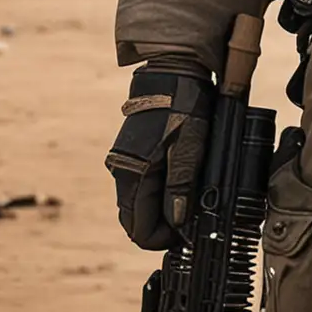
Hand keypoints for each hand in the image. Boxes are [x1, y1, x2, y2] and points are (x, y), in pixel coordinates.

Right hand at [104, 64, 212, 249]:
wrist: (173, 72)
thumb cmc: (183, 106)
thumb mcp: (189, 149)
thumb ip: (181, 189)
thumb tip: (178, 224)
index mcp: (134, 175)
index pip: (139, 229)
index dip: (162, 239)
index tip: (185, 237)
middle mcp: (122, 171)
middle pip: (135, 220)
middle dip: (160, 228)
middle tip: (189, 224)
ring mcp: (124, 161)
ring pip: (137, 203)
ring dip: (158, 211)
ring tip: (187, 205)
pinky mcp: (132, 152)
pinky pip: (139, 186)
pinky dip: (155, 194)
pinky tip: (176, 187)